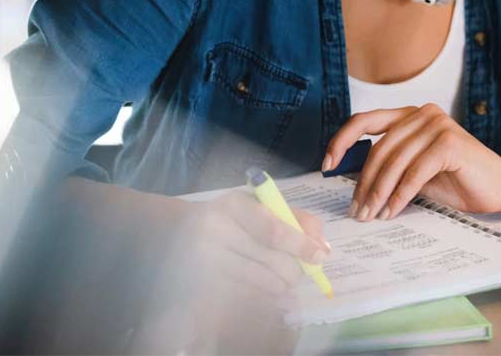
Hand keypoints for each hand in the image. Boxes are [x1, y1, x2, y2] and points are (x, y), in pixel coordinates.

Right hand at [165, 190, 329, 299]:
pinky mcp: (202, 285)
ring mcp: (204, 261)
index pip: (273, 229)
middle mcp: (214, 231)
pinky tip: (267, 291)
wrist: (177, 233)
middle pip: (272, 259)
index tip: (320, 257)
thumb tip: (322, 247)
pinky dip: (264, 296)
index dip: (301, 245)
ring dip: (281, 286)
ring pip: (262, 281)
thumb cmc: (229, 218)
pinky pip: (247, 295)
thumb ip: (294, 218)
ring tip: (283, 282)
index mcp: (232, 205)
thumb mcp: (257, 206)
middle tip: (300, 275)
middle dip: (295, 271)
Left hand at [323, 104, 500, 220]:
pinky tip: (392, 211)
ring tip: (372, 216)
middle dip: (363, 183)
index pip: (364, 120)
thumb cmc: (457, 181)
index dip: (341, 141)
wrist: (500, 187)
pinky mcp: (450, 143)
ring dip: (379, 193)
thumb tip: (350, 179)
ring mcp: (438, 125)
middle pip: (378, 148)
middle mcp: (422, 113)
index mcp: (410, 115)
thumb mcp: (415, 172)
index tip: (326, 165)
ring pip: (394, 162)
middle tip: (357, 211)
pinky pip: (415, 172)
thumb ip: (390, 166)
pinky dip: (400, 195)